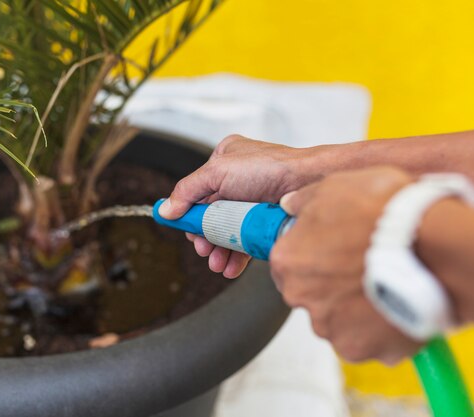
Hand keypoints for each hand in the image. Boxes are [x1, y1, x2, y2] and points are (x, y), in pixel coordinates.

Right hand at [159, 135, 325, 277]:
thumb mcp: (216, 171)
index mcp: (223, 161)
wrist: (308, 181)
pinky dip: (237, 255)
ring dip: (220, 250)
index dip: (191, 215)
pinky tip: (232, 266)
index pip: (197, 192)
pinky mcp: (265, 218)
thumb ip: (187, 191)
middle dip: (206, 237)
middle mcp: (237, 180)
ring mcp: (252, 200)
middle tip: (204, 250)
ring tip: (218, 264)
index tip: (187, 232)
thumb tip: (165, 210)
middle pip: (211, 215)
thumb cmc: (269, 167)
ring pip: (228, 230)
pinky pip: (246, 239)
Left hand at [272, 166, 420, 363]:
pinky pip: (365, 339)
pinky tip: (396, 304)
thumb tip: (290, 204)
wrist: (429, 245)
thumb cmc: (381, 213)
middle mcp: (301, 297)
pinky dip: (377, 328)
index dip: (312, 253)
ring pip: (337, 319)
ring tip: (384, 283)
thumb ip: (305, 200)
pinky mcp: (360, 348)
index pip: (288, 262)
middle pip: (311, 293)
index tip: (333, 249)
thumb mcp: (336, 186)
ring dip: (355, 306)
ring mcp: (329, 326)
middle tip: (363, 264)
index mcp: (288, 260)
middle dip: (332, 282)